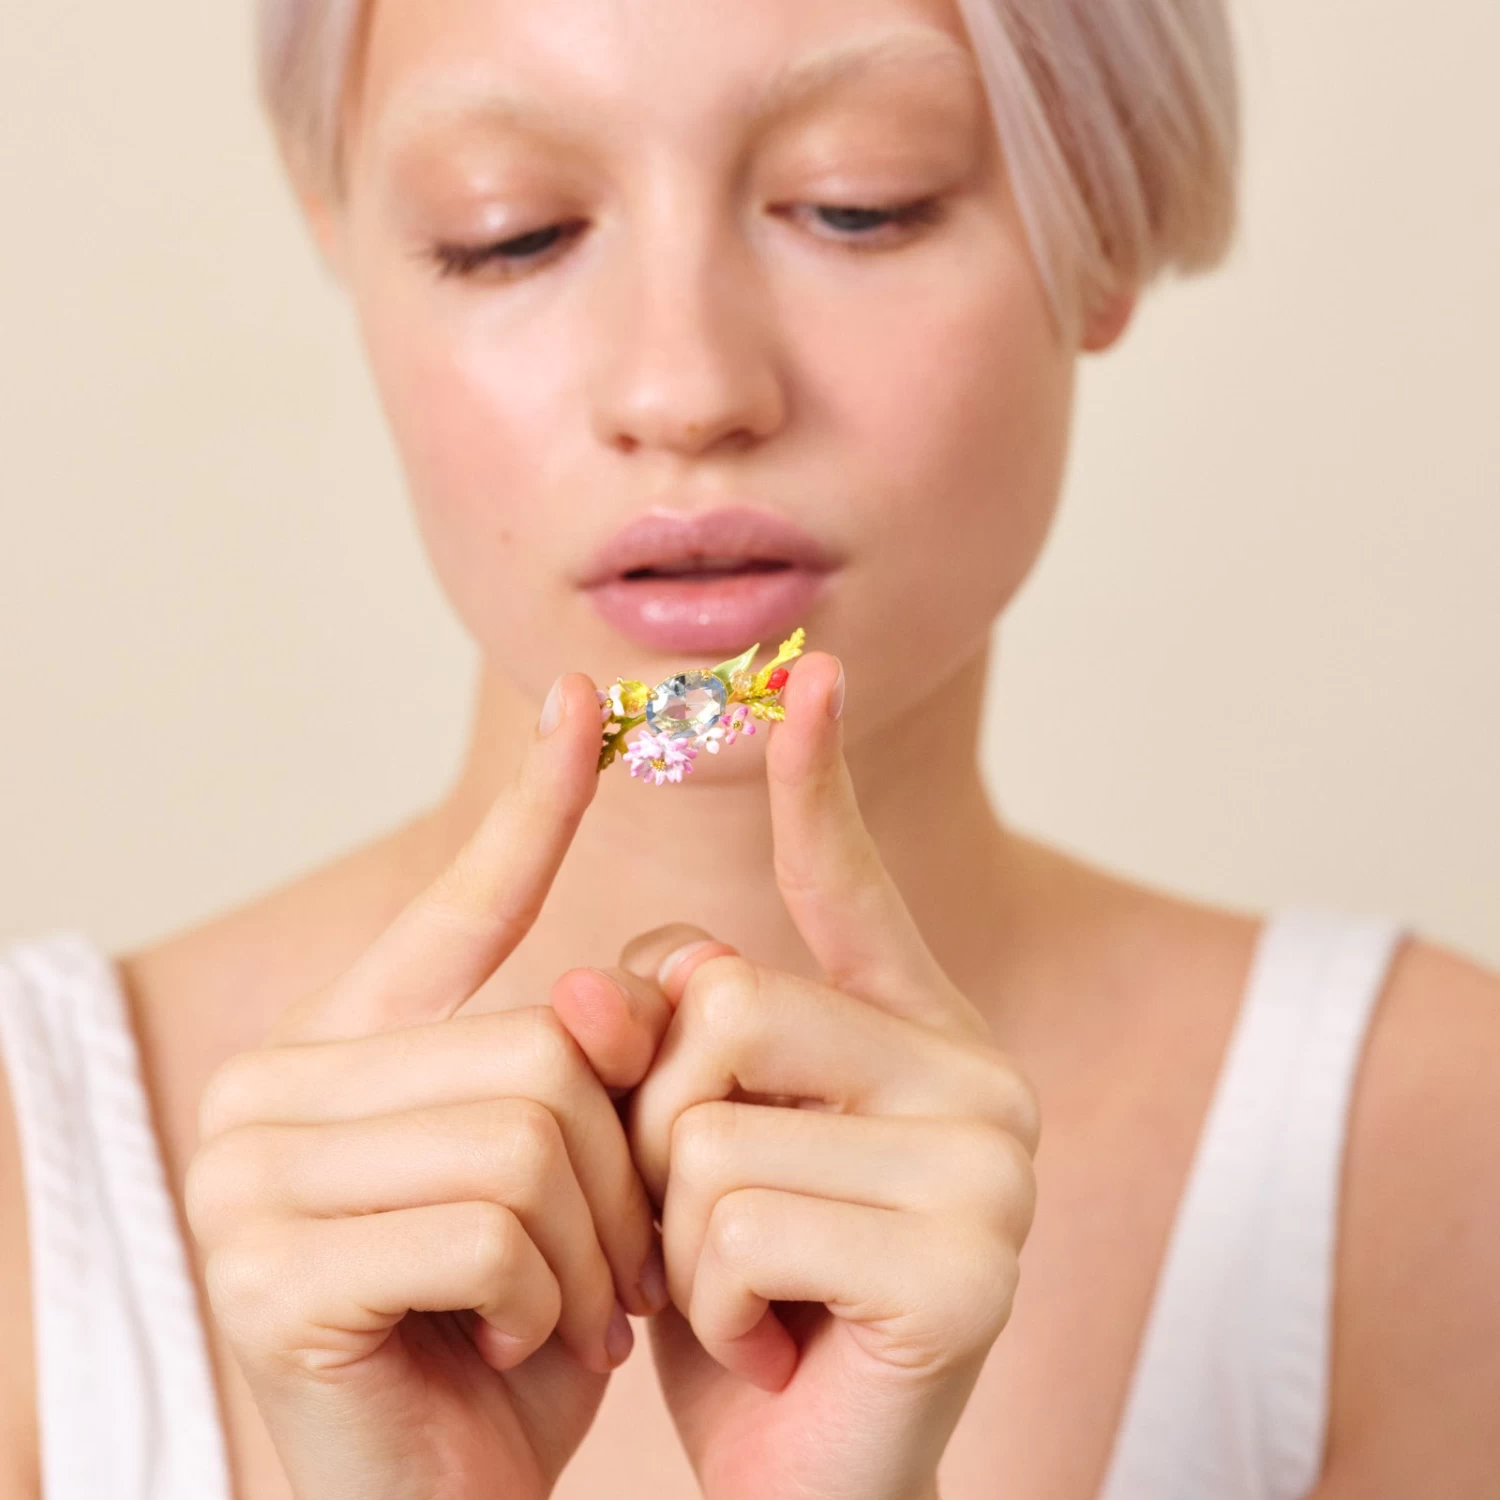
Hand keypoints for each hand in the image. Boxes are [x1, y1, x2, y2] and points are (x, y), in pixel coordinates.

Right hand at [184, 674, 672, 1499]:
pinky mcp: (270, 1277)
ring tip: (554, 1314)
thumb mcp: (567, 1184)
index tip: (580, 700)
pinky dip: (540, 1305)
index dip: (531, 810)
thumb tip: (616, 984)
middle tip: (602, 1267)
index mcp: (340, 1049)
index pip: (455, 907)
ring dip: (586, 1247)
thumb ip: (584, 1069)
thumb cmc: (511, 1335)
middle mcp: (269, 1092)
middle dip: (613, 1174)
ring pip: (528, 1131)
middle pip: (537, 1047)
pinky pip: (492, 1228)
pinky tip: (500, 1352)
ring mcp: (251, 1181)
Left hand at [570, 653, 1040, 1499]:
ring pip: (713, 1123)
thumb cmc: (743, 1305)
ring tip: (739, 1296)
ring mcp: (988, 1169)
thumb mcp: (683, 1158)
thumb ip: (655, 1051)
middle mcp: (975, 1078)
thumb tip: (589, 985)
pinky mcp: (967, 1267)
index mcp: (913, 1036)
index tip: (808, 669)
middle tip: (702, 1229)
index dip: (818, 779)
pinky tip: (773, 1350)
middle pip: (721, 1001)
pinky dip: (710, 1309)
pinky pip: (740, 1227)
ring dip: (674, 1235)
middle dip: (656, 1129)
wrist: (803, 1488)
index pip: (851, 883)